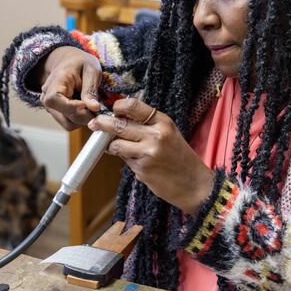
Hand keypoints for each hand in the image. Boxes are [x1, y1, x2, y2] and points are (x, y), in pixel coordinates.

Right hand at [37, 46, 102, 130]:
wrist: (69, 62)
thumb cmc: (81, 63)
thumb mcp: (91, 70)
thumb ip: (91, 89)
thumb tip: (94, 108)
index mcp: (55, 81)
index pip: (55, 100)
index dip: (72, 107)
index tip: (88, 105)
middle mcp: (47, 96)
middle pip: (64, 116)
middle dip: (84, 115)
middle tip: (97, 107)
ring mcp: (49, 106)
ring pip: (67, 123)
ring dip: (82, 119)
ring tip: (90, 106)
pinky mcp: (55, 113)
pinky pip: (68, 123)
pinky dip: (79, 120)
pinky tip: (85, 108)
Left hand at [88, 98, 214, 214]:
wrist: (195, 185)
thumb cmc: (179, 158)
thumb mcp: (168, 134)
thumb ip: (145, 126)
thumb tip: (117, 119)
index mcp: (163, 122)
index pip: (132, 105)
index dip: (117, 107)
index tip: (111, 111)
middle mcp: (156, 135)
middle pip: (118, 124)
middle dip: (102, 123)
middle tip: (94, 123)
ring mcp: (148, 153)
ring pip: (116, 144)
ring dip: (111, 146)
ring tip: (117, 148)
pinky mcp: (142, 170)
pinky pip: (124, 160)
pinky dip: (125, 160)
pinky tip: (137, 163)